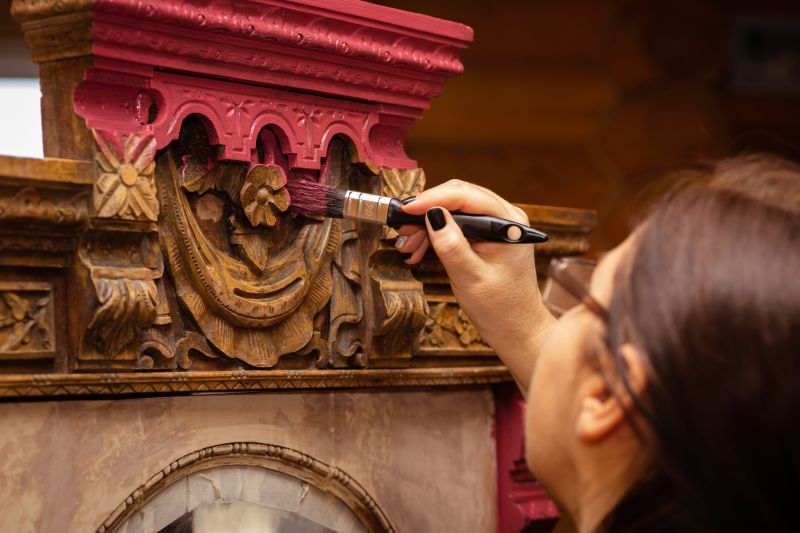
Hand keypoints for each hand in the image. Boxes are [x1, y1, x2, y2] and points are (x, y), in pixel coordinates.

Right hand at [396, 180, 554, 392]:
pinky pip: (457, 224)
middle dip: (427, 211)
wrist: (516, 329)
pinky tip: (420, 250)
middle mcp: (505, 217)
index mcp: (509, 223)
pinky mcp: (487, 235)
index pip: (466, 196)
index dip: (433, 198)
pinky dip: (436, 234)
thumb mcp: (470, 278)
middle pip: (458, 197)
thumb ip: (452, 245)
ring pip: (454, 210)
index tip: (406, 208)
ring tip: (409, 246)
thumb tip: (433, 215)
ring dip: (428, 225)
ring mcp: (497, 225)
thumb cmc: (500, 308)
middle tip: (403, 229)